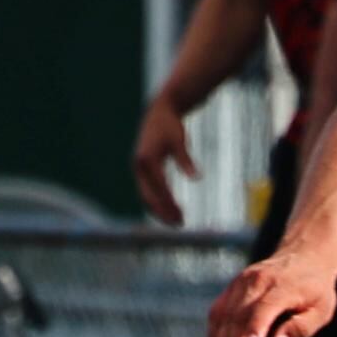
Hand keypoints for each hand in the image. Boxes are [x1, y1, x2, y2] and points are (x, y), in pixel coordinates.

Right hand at [132, 94, 199, 225]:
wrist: (159, 113)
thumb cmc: (170, 126)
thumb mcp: (180, 141)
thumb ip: (186, 160)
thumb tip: (197, 178)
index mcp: (146, 159)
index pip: (159, 187)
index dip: (169, 203)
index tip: (181, 216)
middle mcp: (138, 166)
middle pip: (148, 196)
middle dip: (163, 212)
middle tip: (180, 224)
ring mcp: (139, 169)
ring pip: (146, 196)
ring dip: (160, 210)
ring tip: (178, 221)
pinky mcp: (143, 170)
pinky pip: (148, 190)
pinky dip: (158, 201)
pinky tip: (170, 210)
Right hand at [207, 250, 336, 336]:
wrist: (304, 256)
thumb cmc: (315, 290)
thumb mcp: (321, 310)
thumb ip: (301, 328)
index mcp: (282, 287)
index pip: (265, 308)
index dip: (256, 327)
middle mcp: (257, 281)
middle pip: (240, 316)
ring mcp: (241, 282)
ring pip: (225, 315)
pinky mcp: (233, 287)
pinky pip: (218, 311)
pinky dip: (215, 332)